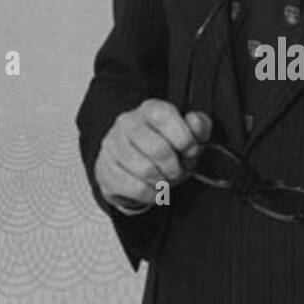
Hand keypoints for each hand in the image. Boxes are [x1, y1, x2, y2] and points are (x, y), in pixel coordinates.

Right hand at [94, 99, 212, 211]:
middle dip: (174, 166)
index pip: (164, 116)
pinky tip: (152, 188)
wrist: (132, 165)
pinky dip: (151, 193)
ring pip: (145, 170)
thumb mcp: (187, 135)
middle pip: (157, 149)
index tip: (190, 150)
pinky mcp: (105, 168)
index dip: (183, 138)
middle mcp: (127, 122)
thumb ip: (198, 126)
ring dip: (162, 181)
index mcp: (149, 109)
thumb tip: (196, 123)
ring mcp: (113, 145)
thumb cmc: (163, 147)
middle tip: (176, 170)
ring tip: (164, 179)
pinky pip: (135, 188)